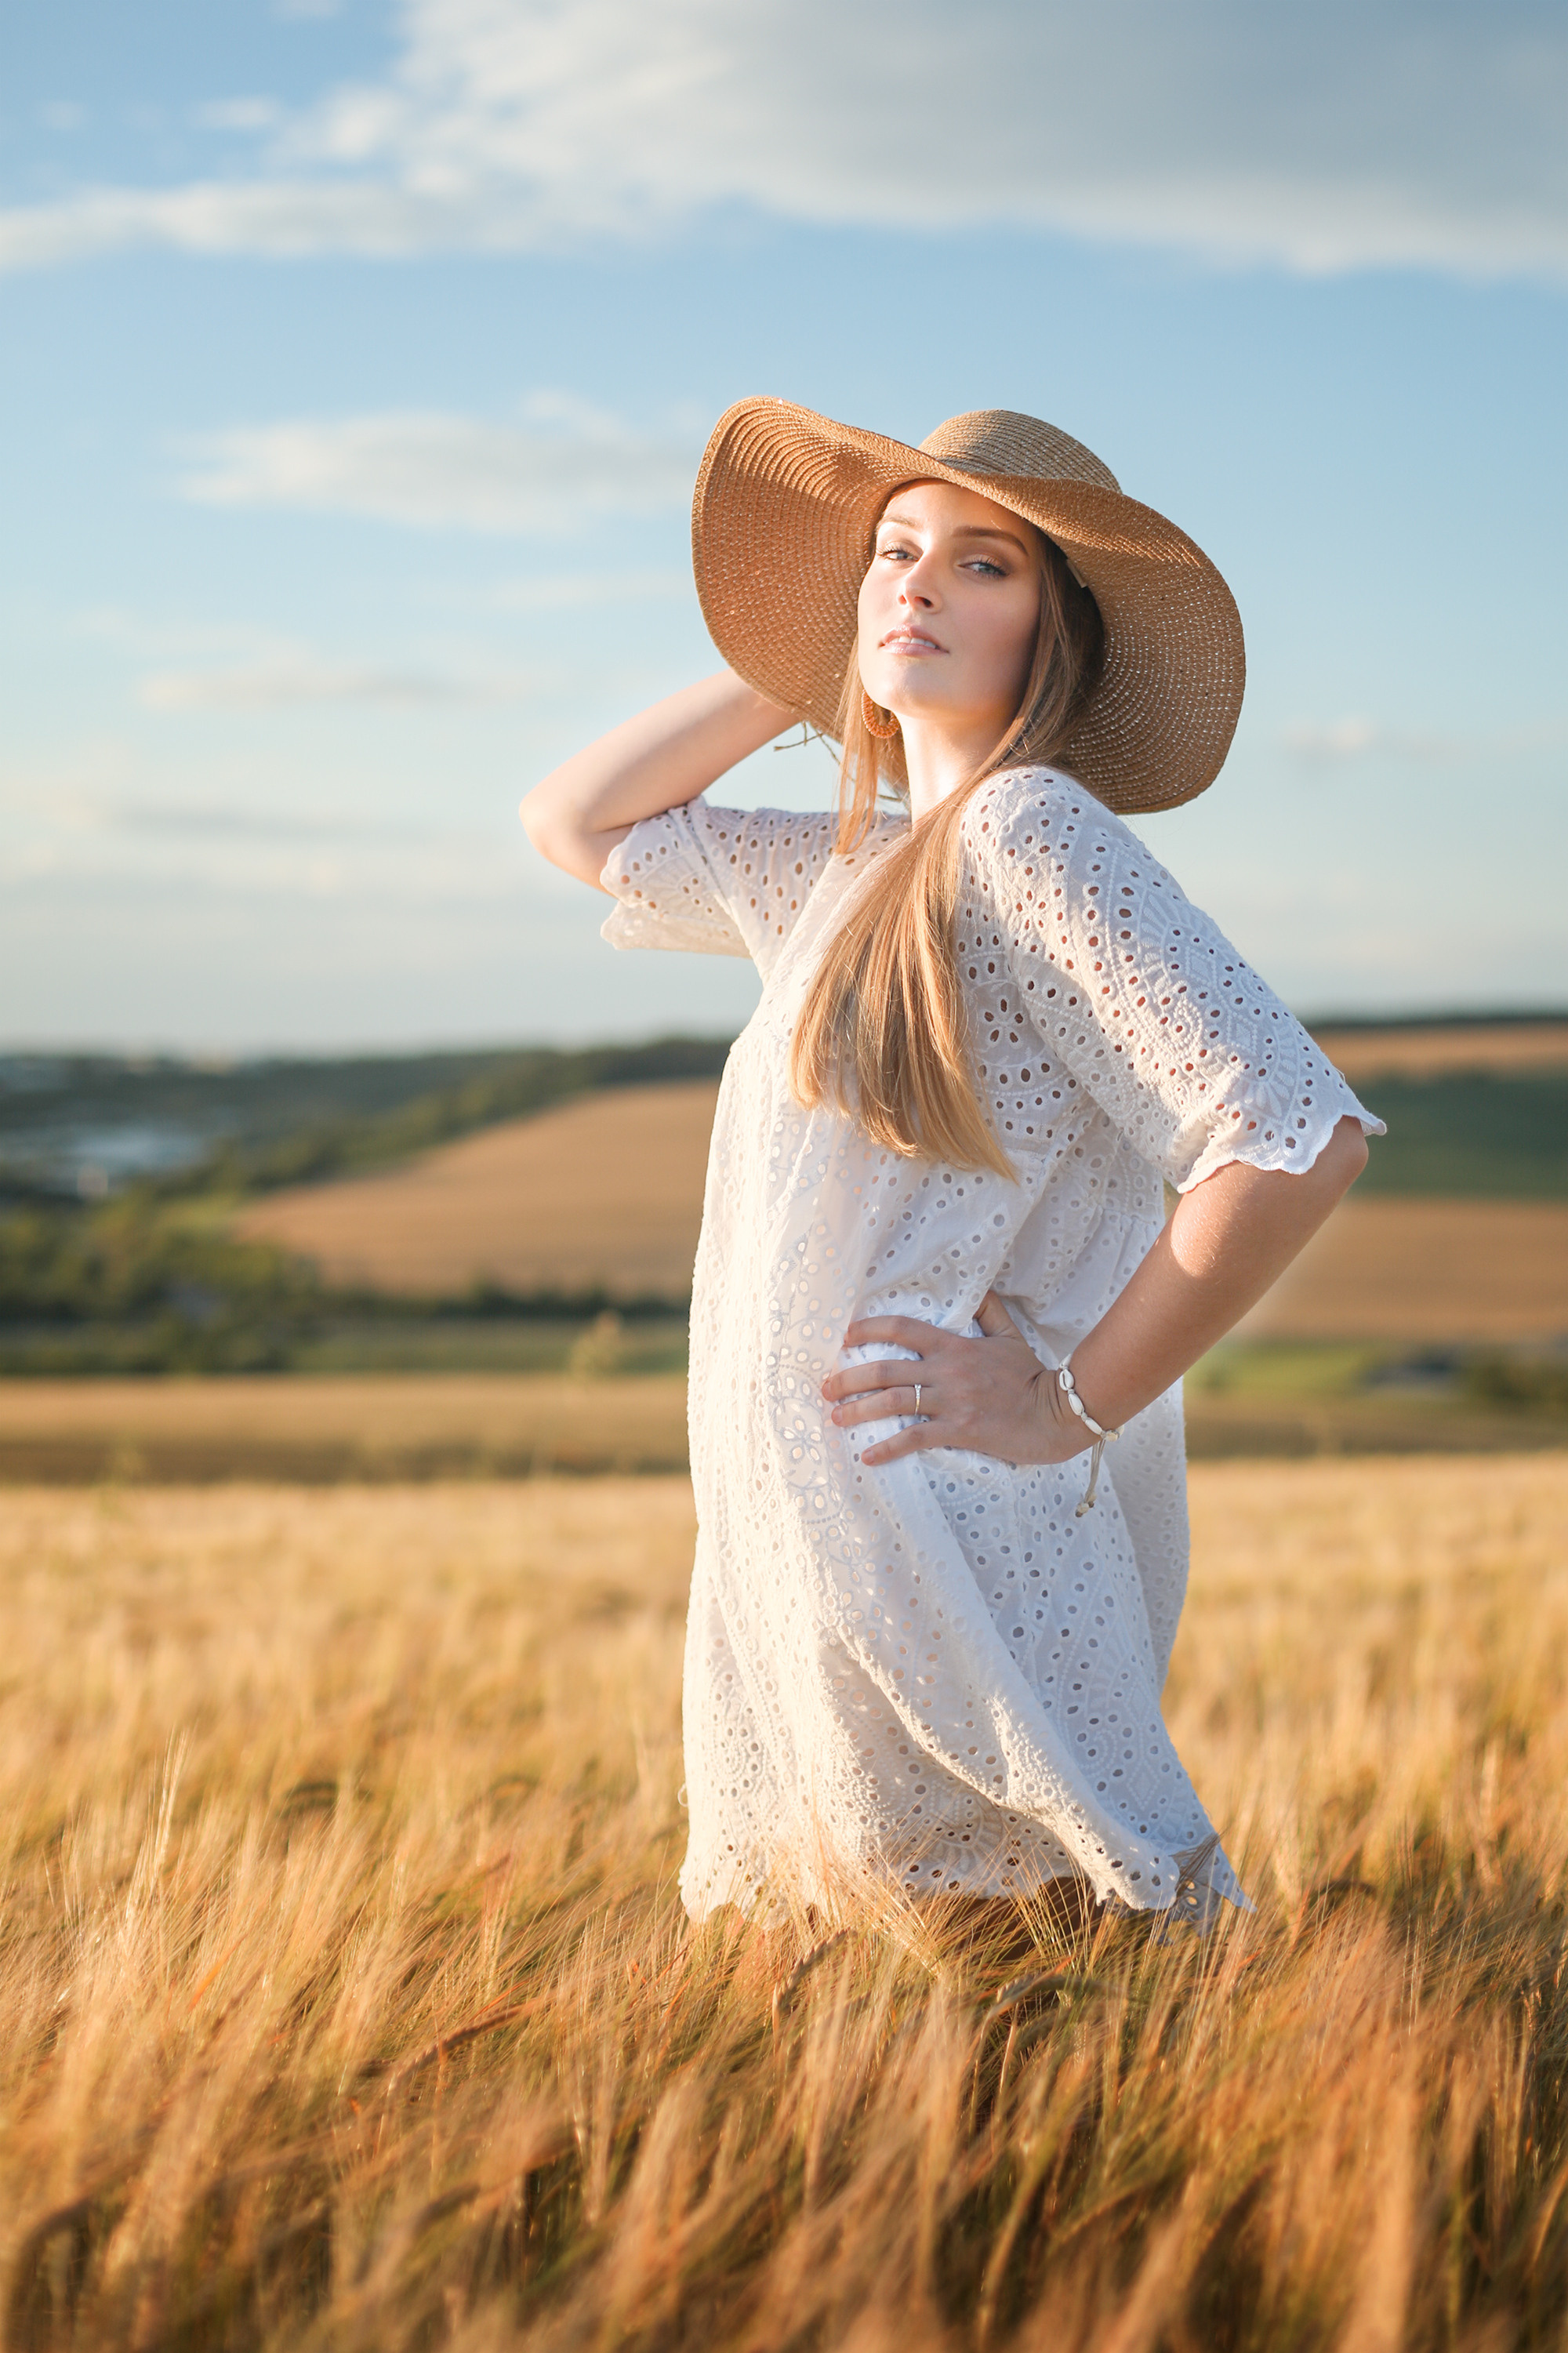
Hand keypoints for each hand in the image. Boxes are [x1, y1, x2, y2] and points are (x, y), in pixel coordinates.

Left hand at [821, 1291, 1092, 1468]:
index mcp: (955, 1345)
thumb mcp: (1010, 1336)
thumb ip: (989, 1310)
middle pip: (885, 1369)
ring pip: (893, 1403)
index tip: (845, 1338)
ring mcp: (952, 1401)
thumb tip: (977, 1288)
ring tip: (835, 1418)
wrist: (1056, 1412)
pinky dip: (888, 1448)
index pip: (902, 1329)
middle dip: (849, 1378)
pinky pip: (915, 1439)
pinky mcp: (959, 1431)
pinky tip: (867, 1455)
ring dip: (858, 1410)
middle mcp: (947, 1371)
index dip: (869, 1330)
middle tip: (826, 1387)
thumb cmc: (1031, 1376)